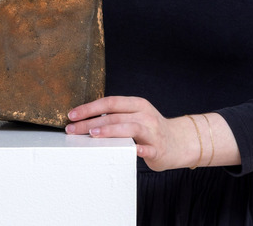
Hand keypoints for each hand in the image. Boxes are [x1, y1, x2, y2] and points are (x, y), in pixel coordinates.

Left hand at [65, 96, 195, 170]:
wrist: (180, 142)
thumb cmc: (150, 129)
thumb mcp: (135, 116)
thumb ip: (116, 115)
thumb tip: (85, 119)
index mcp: (137, 104)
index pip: (109, 102)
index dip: (90, 107)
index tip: (72, 115)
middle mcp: (145, 115)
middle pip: (114, 116)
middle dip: (90, 122)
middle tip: (72, 129)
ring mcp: (152, 132)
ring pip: (130, 128)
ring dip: (110, 131)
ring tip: (93, 135)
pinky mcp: (158, 149)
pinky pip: (148, 149)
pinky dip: (139, 150)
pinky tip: (130, 151)